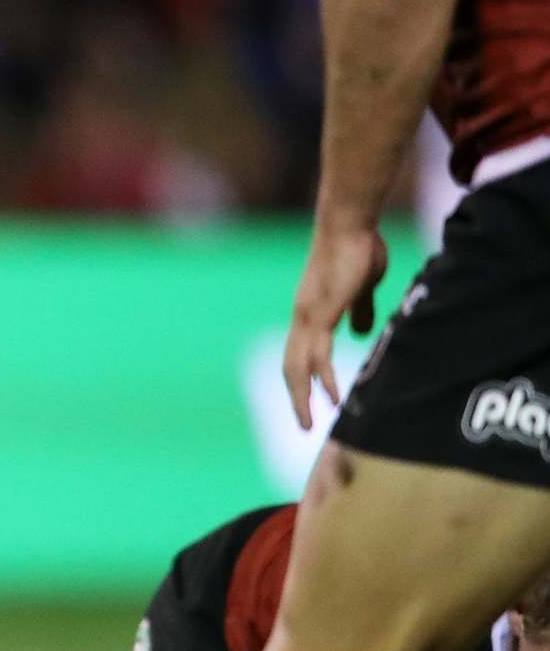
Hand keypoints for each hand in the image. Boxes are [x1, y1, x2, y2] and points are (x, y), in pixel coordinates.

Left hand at [282, 224, 388, 429]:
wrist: (349, 224)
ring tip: (310, 422)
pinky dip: (323, 378)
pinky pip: (319, 352)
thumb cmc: (356, 250)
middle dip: (297, 398)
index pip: (299, 355)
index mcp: (311, 315)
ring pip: (299, 366)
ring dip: (303, 397)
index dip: (302, 380)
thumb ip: (357, 311)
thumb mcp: (359, 289)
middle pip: (291, 367)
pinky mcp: (322, 312)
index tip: (310, 403)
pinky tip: (332, 396)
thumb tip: (357, 333)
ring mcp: (309, 316)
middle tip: (305, 426)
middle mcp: (303, 318)